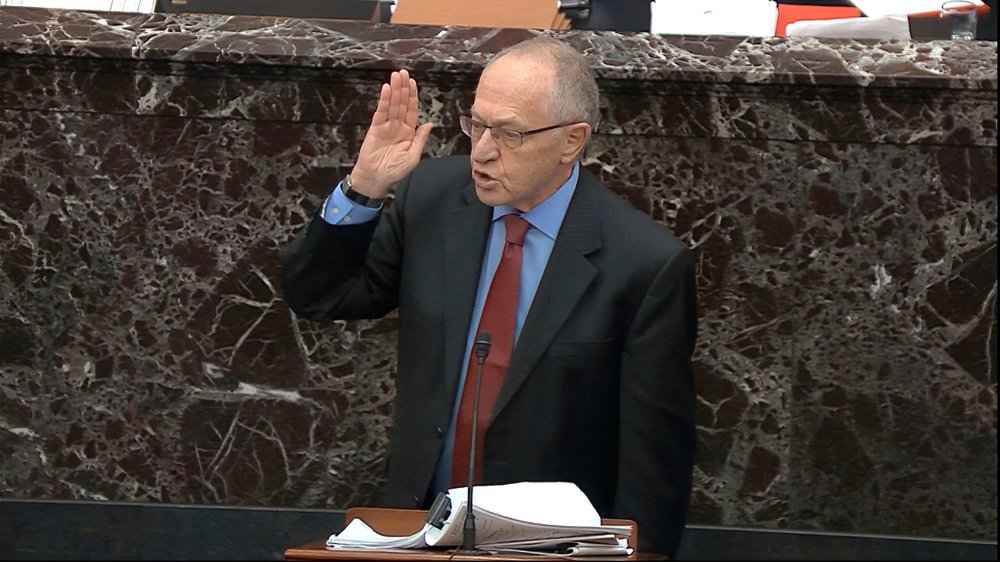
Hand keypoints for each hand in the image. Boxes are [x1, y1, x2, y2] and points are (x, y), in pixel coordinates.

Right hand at [350, 69, 433, 197]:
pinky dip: (384, 100)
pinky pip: (381, 112)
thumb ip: (420, 139)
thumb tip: (429, 123)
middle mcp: (398, 126)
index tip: (413, 83)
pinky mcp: (375, 128)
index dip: (413, 97)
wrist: (376, 179)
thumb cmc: (395, 171)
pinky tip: (386, 89)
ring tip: (396, 76)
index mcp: (409, 132)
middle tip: (403, 73)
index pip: (412, 110)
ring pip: (392, 104)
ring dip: (394, 90)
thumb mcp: (413, 156)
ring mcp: (386, 126)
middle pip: (402, 103)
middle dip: (403, 88)